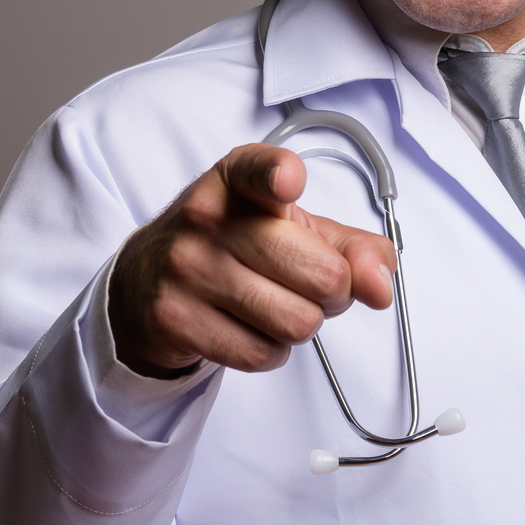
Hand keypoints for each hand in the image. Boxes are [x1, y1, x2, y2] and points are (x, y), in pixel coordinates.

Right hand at [107, 144, 397, 377]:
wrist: (144, 282)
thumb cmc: (229, 246)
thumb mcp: (290, 229)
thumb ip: (351, 249)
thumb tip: (380, 283)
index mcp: (237, 180)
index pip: (260, 170)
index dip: (280, 176)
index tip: (288, 183)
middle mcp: (206, 218)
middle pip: (320, 274)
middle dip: (332, 293)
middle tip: (305, 285)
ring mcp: (186, 269)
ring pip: (297, 322)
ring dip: (301, 325)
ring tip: (273, 305)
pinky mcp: (175, 318)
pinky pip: (262, 354)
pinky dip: (271, 350)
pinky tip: (248, 327)